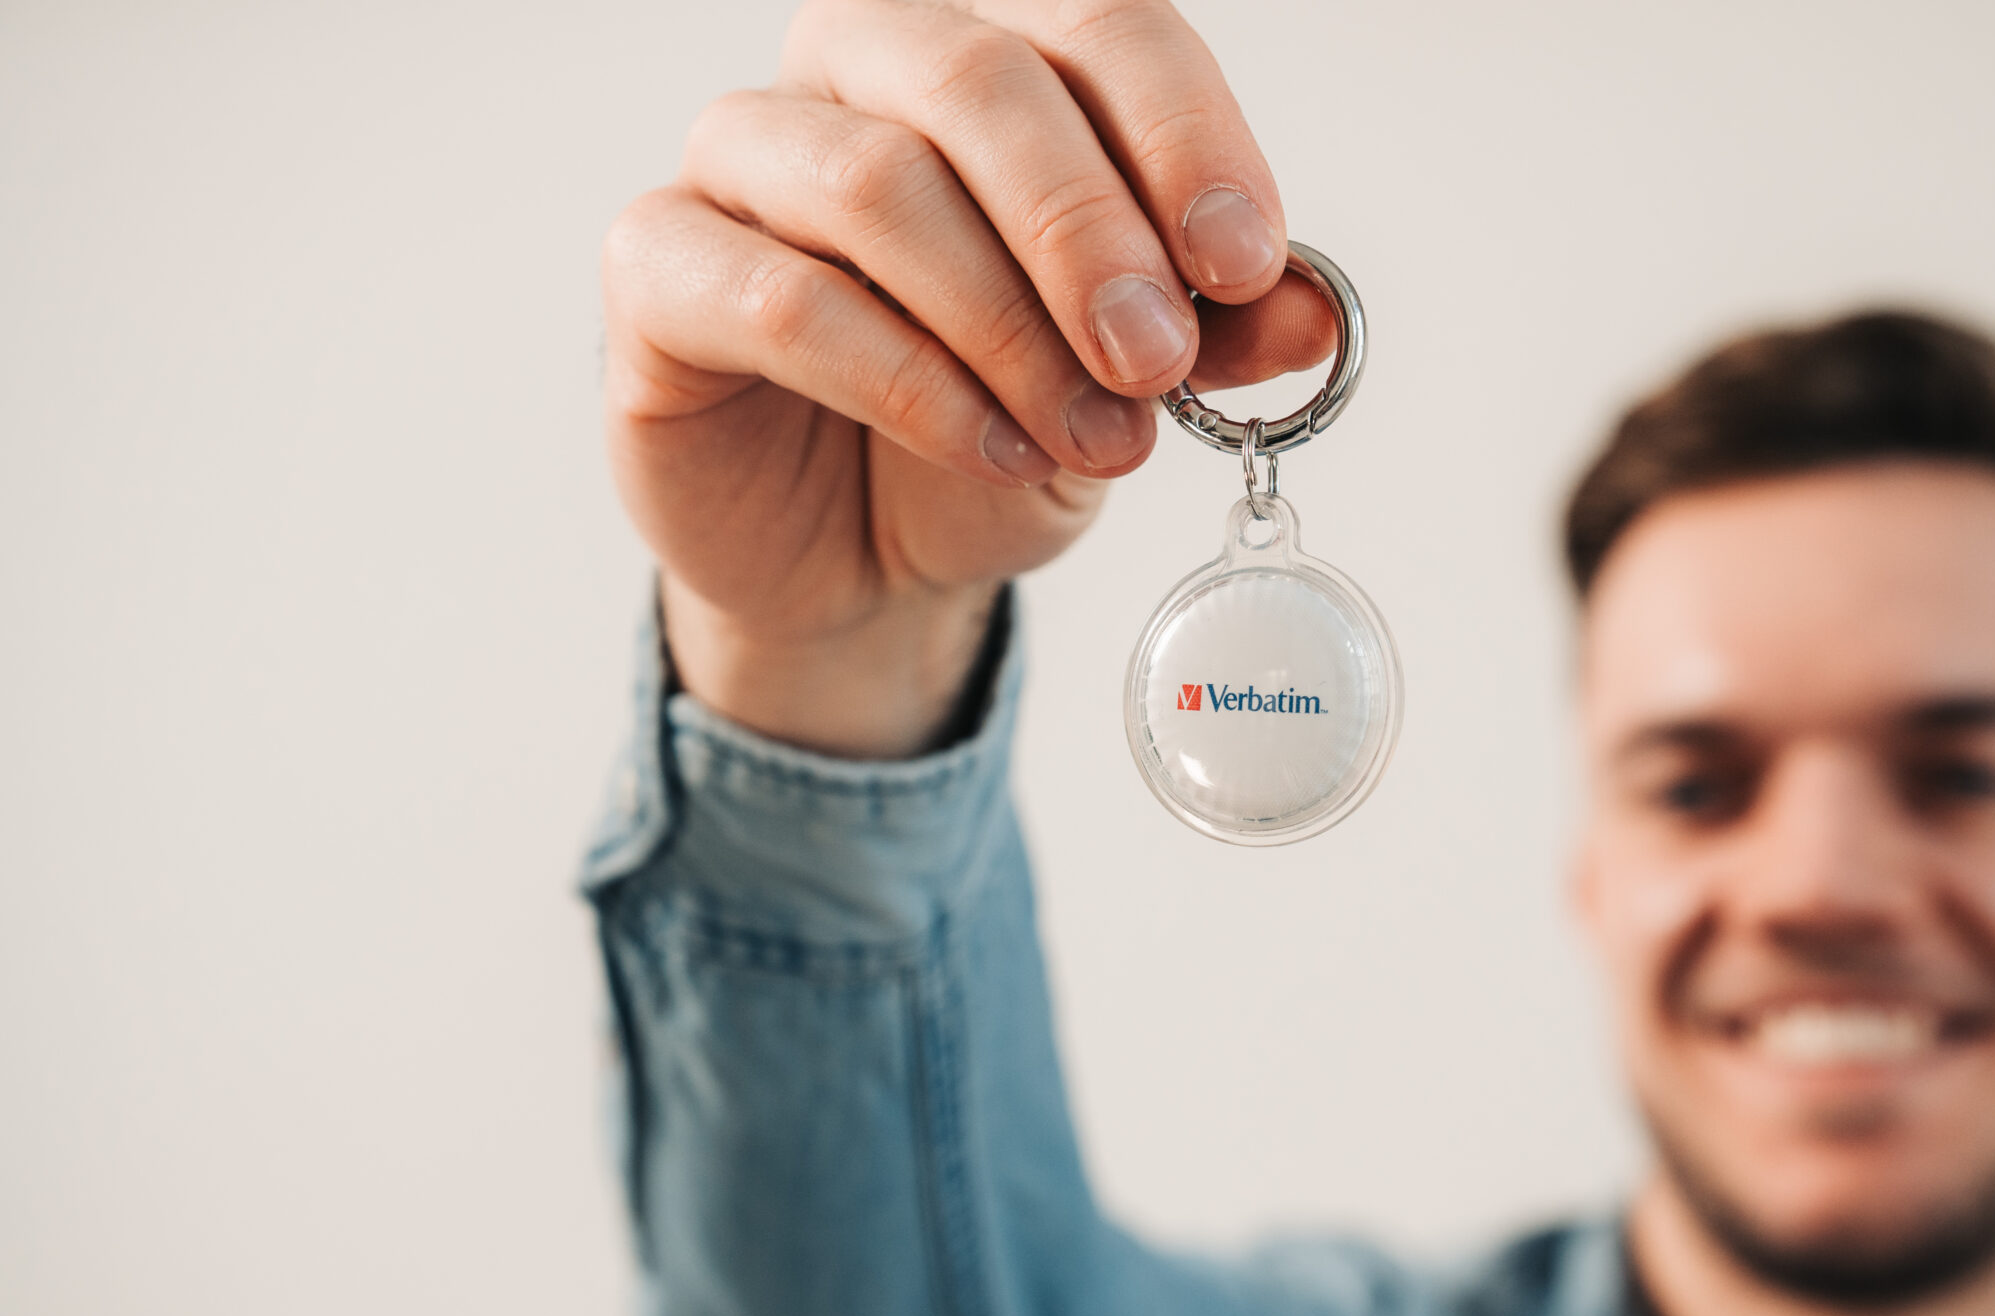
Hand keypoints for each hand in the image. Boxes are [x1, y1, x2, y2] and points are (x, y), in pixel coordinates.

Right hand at [601, 0, 1335, 755]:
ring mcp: (739, 162)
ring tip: (1092, 438)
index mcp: (986, 56)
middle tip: (1156, 359)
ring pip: (875, 184)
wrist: (869, 562)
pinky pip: (783, 298)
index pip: (1093, 23)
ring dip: (1008, 326)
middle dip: (1089, 227)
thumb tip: (1315, 308)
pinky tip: (994, 451)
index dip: (1181, 134)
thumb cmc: (998, 429)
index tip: (1246, 263)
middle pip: (976, 78)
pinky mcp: (659, 272)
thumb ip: (1219, 336)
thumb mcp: (1131, 389)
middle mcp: (852, 74)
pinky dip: (910, 382)